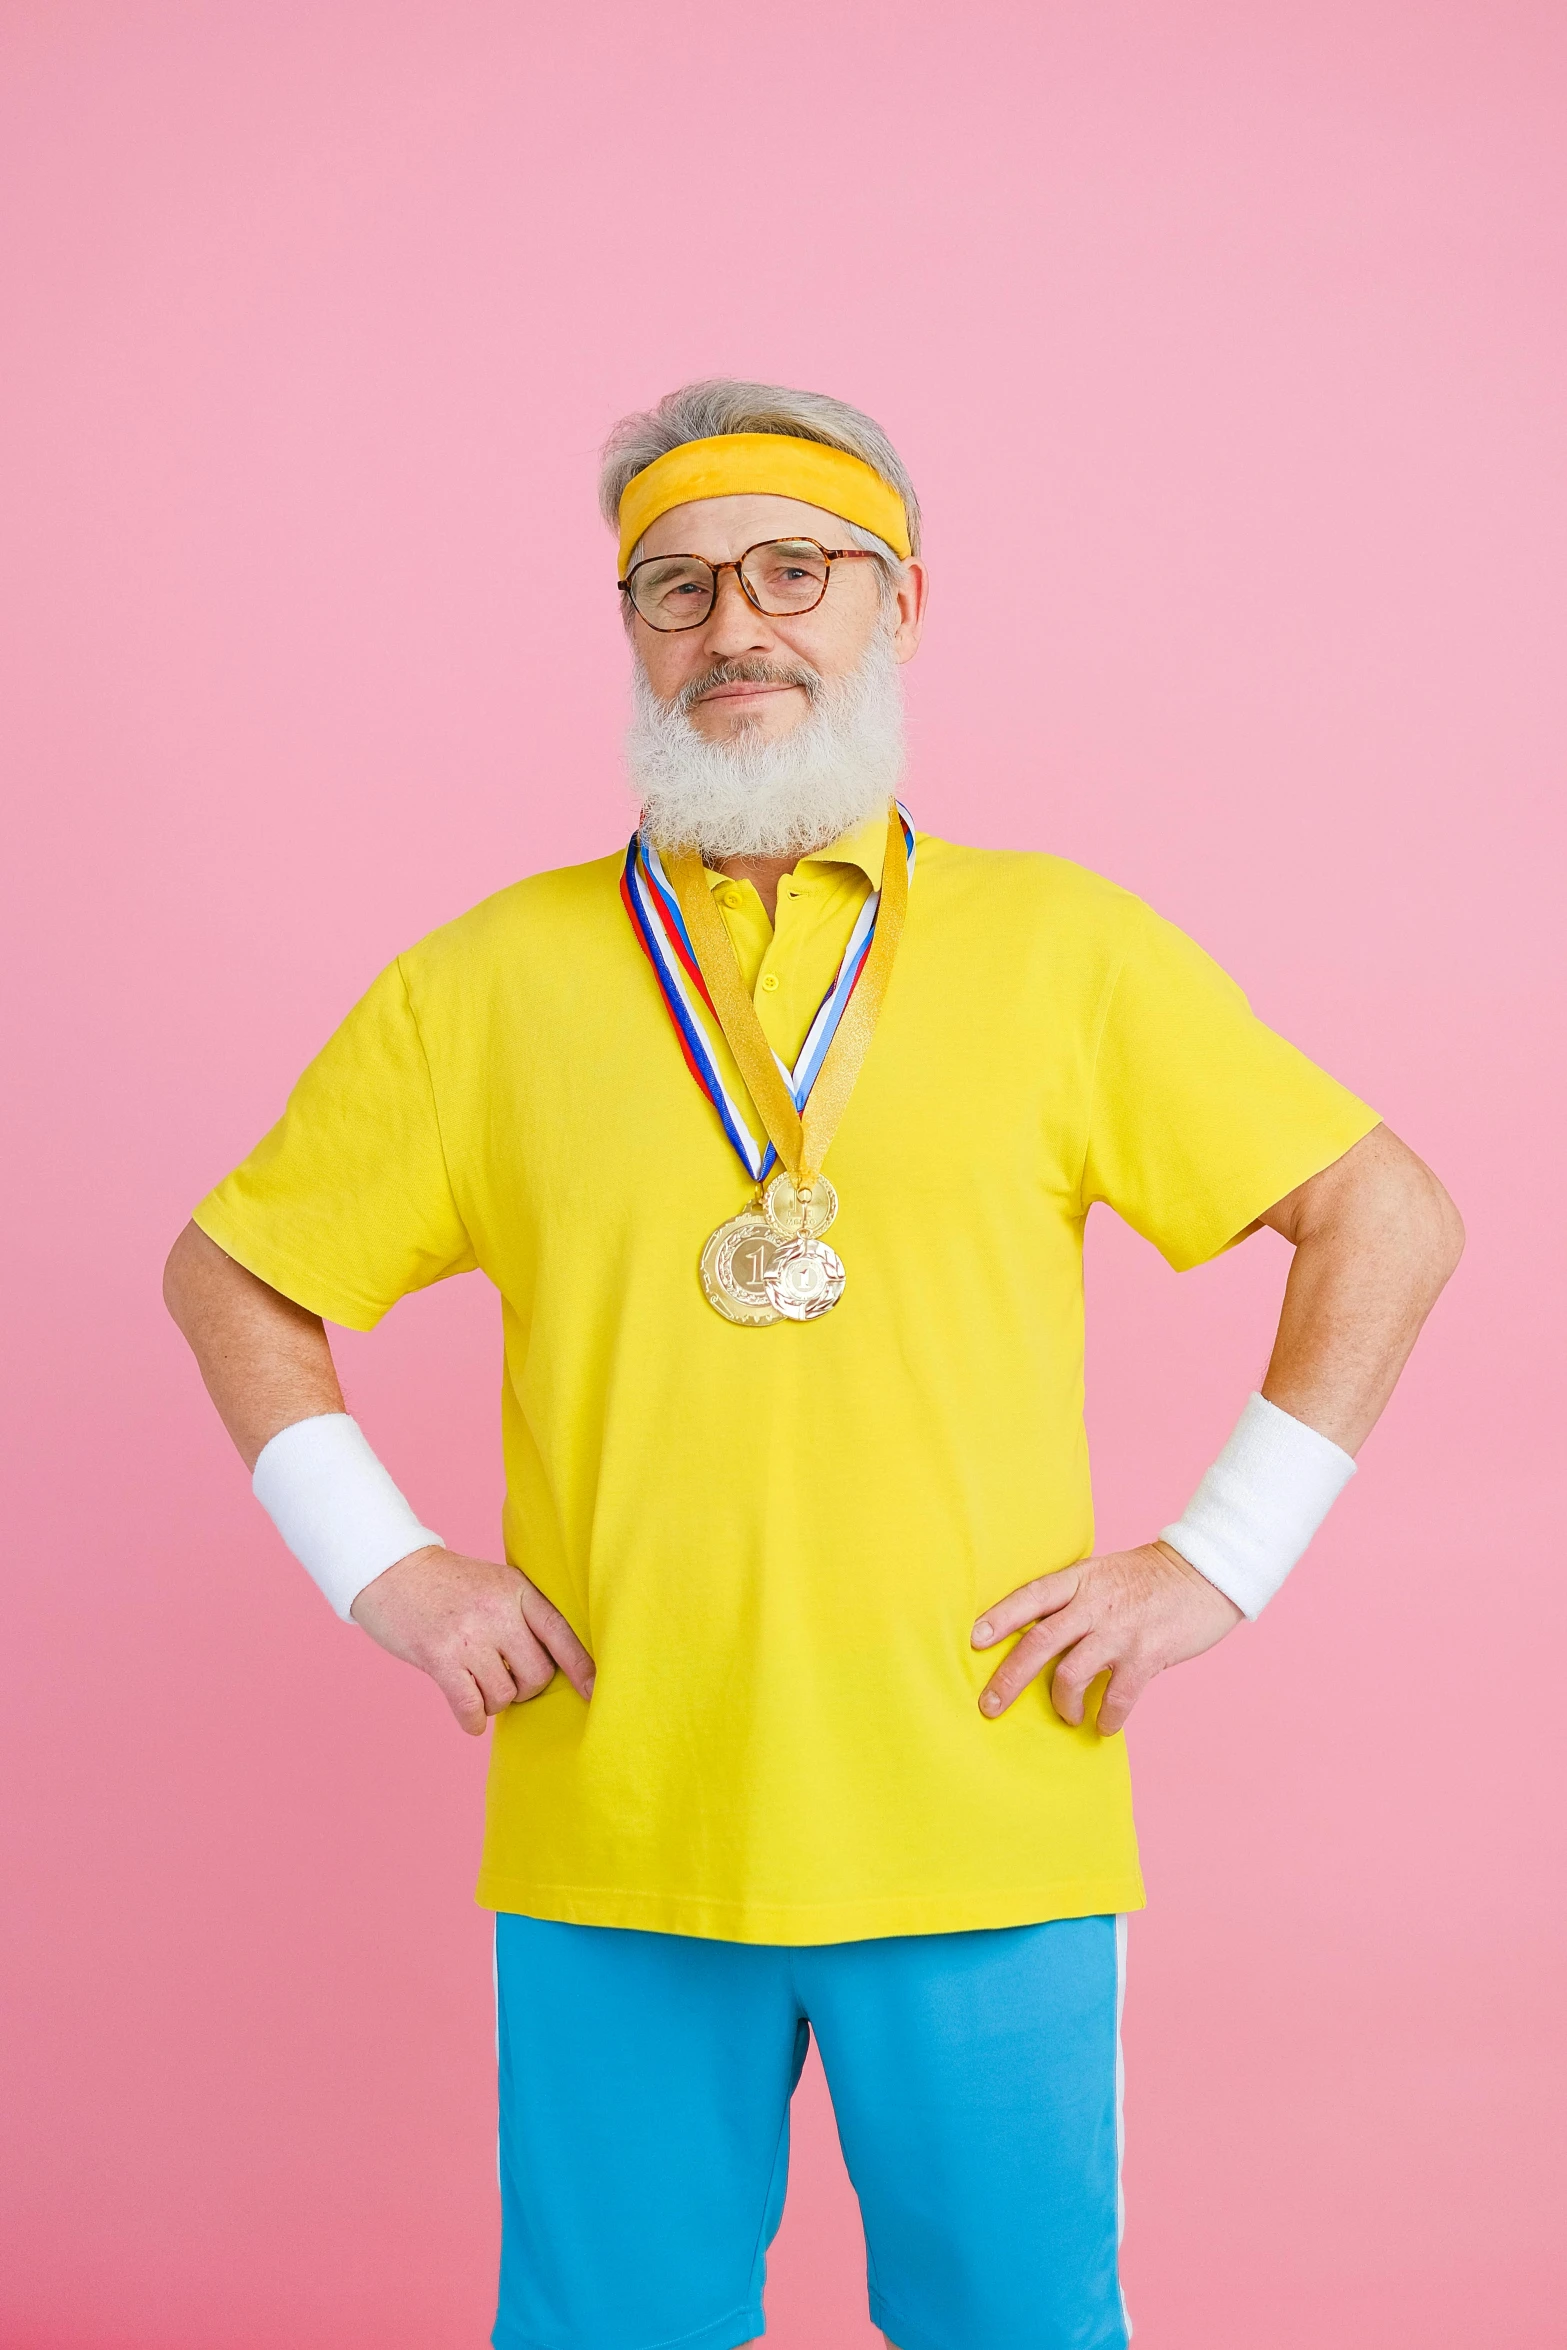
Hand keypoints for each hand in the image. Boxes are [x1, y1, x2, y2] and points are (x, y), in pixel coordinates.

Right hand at [350, 1546, 594, 1735]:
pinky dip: (473, 1721)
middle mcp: (498, 1612)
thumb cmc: (447, 1585)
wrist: (390, 1572)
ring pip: (504, 1695)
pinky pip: (471, 1707)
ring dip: (493, 1702)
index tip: (594, 1692)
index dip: (582, 1667)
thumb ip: (522, 1616)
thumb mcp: (495, 1584)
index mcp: (518, 1591)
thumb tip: (551, 1667)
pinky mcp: (440, 1658)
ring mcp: (469, 1636)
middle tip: (506, 1681)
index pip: (561, 1634)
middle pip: (537, 1675)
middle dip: (526, 1689)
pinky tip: (470, 1718)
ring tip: (477, 1685)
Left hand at [972, 1542, 1242, 1734]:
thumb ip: (1071, 1599)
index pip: (1029, 1597)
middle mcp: (1094, 1604)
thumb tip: (1034, 1634)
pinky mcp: (1148, 1654)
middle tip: (990, 1706)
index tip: (973, 1641)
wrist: (1205, 1574)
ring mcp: (1121, 1630)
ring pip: (1071, 1673)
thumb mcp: (1101, 1574)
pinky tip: (1104, 1726)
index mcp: (1079, 1581)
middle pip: (1039, 1642)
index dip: (999, 1618)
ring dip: (1062, 1703)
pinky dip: (1107, 1718)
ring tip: (1068, 1716)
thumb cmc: (1147, 1579)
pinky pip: (1118, 1696)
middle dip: (1009, 1678)